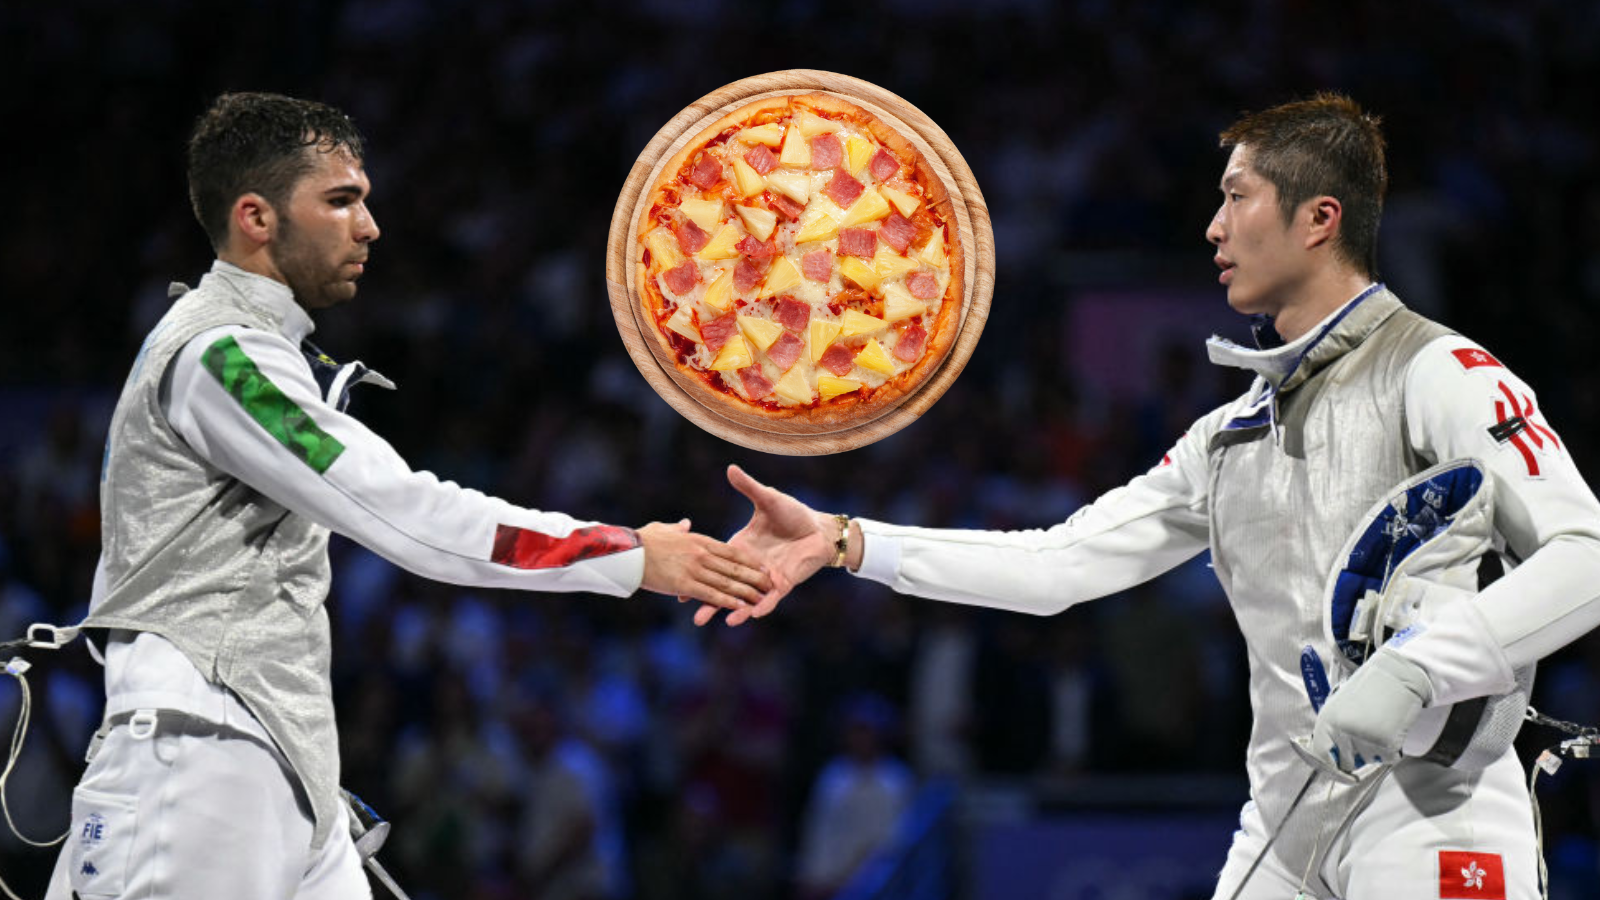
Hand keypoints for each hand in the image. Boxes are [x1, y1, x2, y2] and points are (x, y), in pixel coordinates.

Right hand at [638, 519, 770, 610]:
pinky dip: (729, 602)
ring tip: (761, 598)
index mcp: (698, 540)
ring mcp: (695, 569)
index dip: (748, 560)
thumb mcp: (664, 529)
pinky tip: (742, 608)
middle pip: (735, 567)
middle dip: (754, 577)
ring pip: (728, 582)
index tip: (762, 566)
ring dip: (747, 592)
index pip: (731, 551)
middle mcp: (701, 554)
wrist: (626, 551)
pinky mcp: (686, 585)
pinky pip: (713, 595)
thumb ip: (678, 528)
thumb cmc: (642, 539)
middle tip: (769, 584)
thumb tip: (685, 525)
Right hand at [694, 465, 839, 626]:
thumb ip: (748, 488)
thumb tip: (731, 468)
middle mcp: (750, 567)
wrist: (819, 528)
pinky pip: (771, 599)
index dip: (699, 574)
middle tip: (694, 616)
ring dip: (735, 610)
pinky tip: (751, 615)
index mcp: (741, 548)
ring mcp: (766, 578)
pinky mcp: (783, 584)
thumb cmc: (793, 513)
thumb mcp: (767, 499)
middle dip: (711, 602)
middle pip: (726, 587)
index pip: (716, 564)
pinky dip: (762, 607)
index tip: (681, 584)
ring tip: (722, 621)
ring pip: (747, 598)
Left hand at [1310, 648, 1431, 773]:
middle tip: (1364, 738)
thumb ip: (1331, 729)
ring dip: (1374, 751)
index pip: (1320, 755)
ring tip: (1379, 726)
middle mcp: (1342, 732)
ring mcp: (1364, 739)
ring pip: (1367, 761)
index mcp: (1327, 721)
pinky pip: (1387, 758)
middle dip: (1354, 758)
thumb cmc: (1368, 690)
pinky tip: (1391, 729)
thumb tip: (1328, 754)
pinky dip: (1390, 750)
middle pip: (1344, 764)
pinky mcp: (1386, 744)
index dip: (1328, 765)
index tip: (1337, 768)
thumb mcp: (1339, 705)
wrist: (1396, 677)